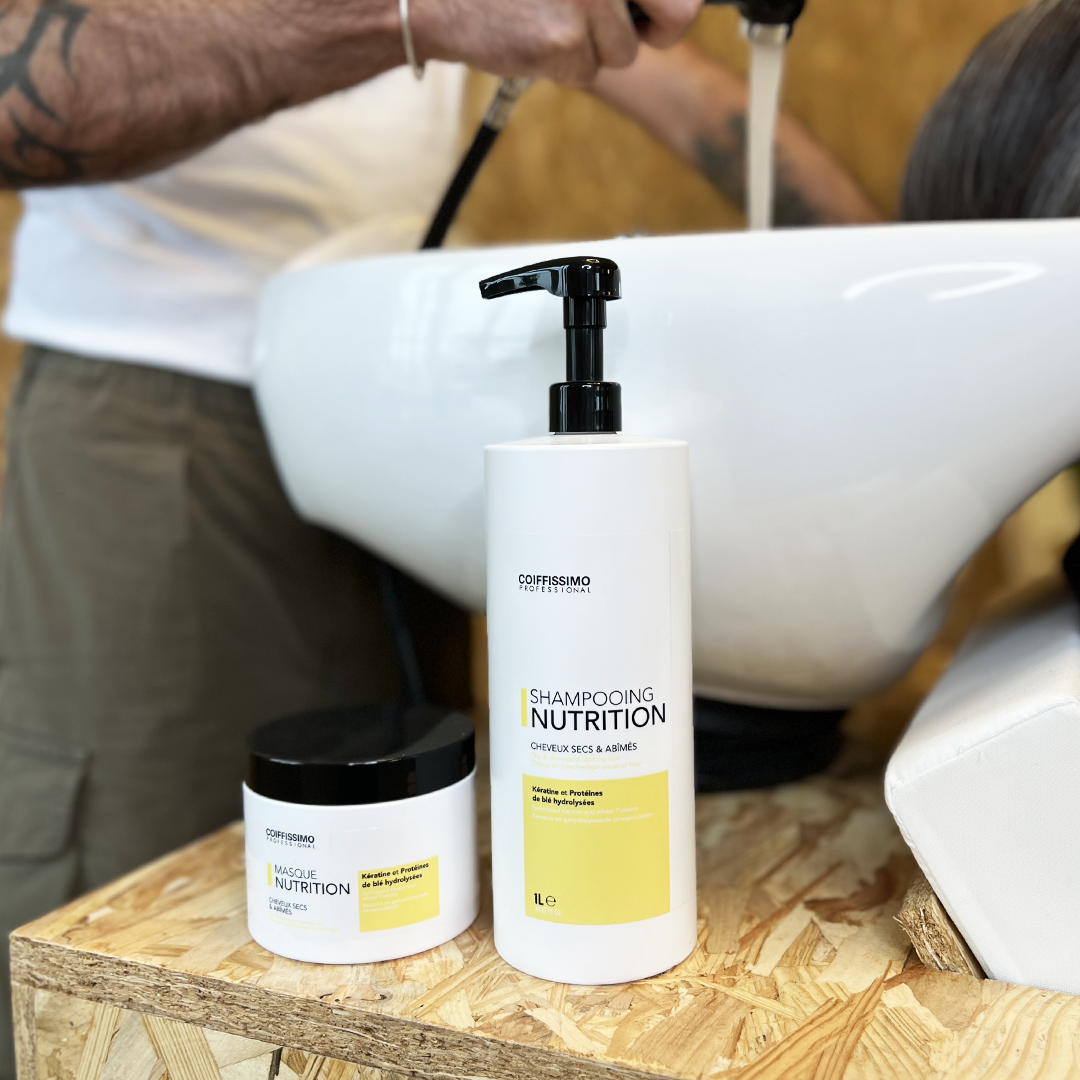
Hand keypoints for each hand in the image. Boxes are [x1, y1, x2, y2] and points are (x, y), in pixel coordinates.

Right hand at [411, 0, 700, 86]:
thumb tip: (677, 6)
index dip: (670, 1)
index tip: (655, 9)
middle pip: (678, 16)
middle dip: (657, 31)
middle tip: (628, 30)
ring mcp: (588, 0)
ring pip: (623, 52)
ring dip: (592, 48)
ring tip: (550, 21)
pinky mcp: (565, 43)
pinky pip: (587, 72)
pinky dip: (562, 66)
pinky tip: (532, 39)